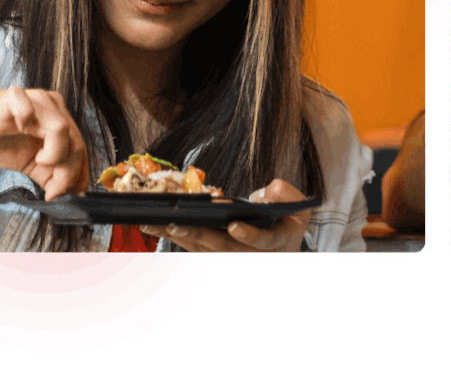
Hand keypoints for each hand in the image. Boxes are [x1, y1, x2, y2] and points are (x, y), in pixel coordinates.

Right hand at [0, 87, 89, 199]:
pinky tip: (20, 130)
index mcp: (58, 116)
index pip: (80, 146)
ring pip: (62, 129)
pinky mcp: (11, 98)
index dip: (80, 172)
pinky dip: (28, 121)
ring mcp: (33, 98)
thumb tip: (72, 191)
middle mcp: (51, 104)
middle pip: (75, 141)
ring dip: (55, 154)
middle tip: (52, 191)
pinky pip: (28, 107)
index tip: (72, 193)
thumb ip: (50, 173)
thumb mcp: (27, 161)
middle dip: (68, 172)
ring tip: (38, 162)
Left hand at [141, 179, 310, 251]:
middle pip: (222, 248)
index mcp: (277, 242)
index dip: (249, 235)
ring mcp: (233, 259)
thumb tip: (265, 191)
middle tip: (175, 224)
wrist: (285, 251)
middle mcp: (252, 256)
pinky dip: (174, 238)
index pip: (263, 240)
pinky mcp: (216, 256)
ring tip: (152, 224)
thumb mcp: (298, 206)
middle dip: (198, 235)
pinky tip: (154, 227)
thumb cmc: (288, 222)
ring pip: (201, 250)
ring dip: (177, 238)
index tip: (234, 226)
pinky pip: (193, 249)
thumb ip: (286, 195)